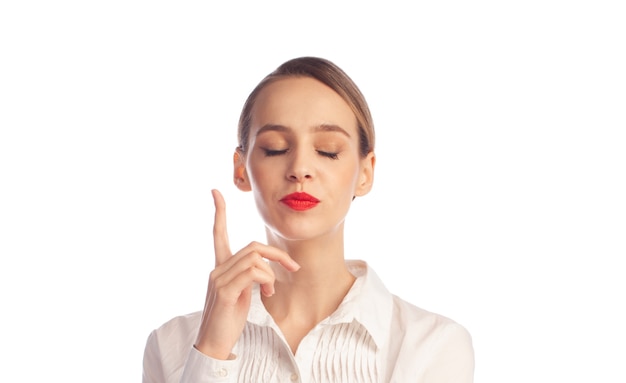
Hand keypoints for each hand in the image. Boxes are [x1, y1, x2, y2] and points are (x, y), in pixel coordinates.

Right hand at [194, 189, 299, 358]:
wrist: (214, 343)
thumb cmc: (229, 319)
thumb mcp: (241, 292)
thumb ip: (249, 277)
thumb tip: (265, 269)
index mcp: (220, 267)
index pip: (218, 234)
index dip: (219, 212)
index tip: (216, 192)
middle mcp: (217, 269)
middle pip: (253, 247)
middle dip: (278, 254)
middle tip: (293, 267)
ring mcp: (219, 279)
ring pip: (255, 259)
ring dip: (272, 273)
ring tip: (270, 290)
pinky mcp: (225, 291)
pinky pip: (253, 273)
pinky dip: (266, 280)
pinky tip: (266, 293)